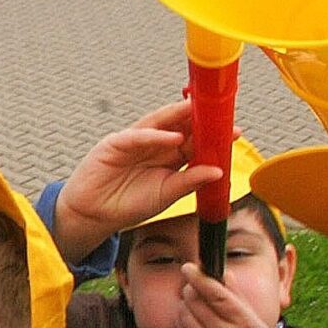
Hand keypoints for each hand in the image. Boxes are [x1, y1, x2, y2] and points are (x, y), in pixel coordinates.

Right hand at [50, 99, 222, 263]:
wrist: (94, 215)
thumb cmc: (129, 205)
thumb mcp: (166, 195)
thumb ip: (189, 182)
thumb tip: (218, 171)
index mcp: (168, 157)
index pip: (194, 142)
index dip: (212, 136)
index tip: (234, 132)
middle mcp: (154, 144)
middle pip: (180, 126)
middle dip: (199, 120)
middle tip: (220, 115)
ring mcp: (136, 141)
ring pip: (160, 123)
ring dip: (179, 116)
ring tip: (200, 112)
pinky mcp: (116, 142)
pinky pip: (139, 135)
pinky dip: (156, 135)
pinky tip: (174, 137)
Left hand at [174, 264, 283, 327]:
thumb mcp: (258, 327)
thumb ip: (238, 299)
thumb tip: (223, 273)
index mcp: (244, 323)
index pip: (215, 293)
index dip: (199, 277)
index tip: (189, 267)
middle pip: (194, 300)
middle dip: (192, 290)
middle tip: (196, 288)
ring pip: (183, 314)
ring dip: (186, 306)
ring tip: (198, 309)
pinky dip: (182, 324)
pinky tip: (194, 327)